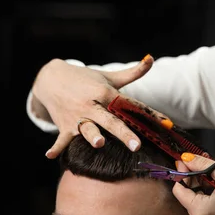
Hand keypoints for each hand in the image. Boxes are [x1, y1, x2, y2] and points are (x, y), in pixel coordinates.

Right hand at [31, 55, 165, 157]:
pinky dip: (55, 147)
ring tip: (99, 143)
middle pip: (111, 121)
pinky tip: (50, 155)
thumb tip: (151, 59)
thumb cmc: (86, 80)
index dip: (148, 114)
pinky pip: (60, 139)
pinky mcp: (64, 126)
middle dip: (123, 133)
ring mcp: (77, 116)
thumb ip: (133, 72)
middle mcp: (92, 106)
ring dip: (92, 136)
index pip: (130, 105)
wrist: (52, 78)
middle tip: (136, 146)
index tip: (164, 124)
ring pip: (87, 128)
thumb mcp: (109, 77)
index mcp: (105, 93)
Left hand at [173, 154, 214, 214]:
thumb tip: (185, 158)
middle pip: (186, 197)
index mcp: (200, 211)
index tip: (185, 160)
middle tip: (199, 162)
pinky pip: (202, 212)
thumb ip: (201, 164)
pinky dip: (206, 199)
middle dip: (192, 179)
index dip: (182, 173)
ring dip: (200, 188)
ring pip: (194, 203)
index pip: (179, 189)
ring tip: (211, 175)